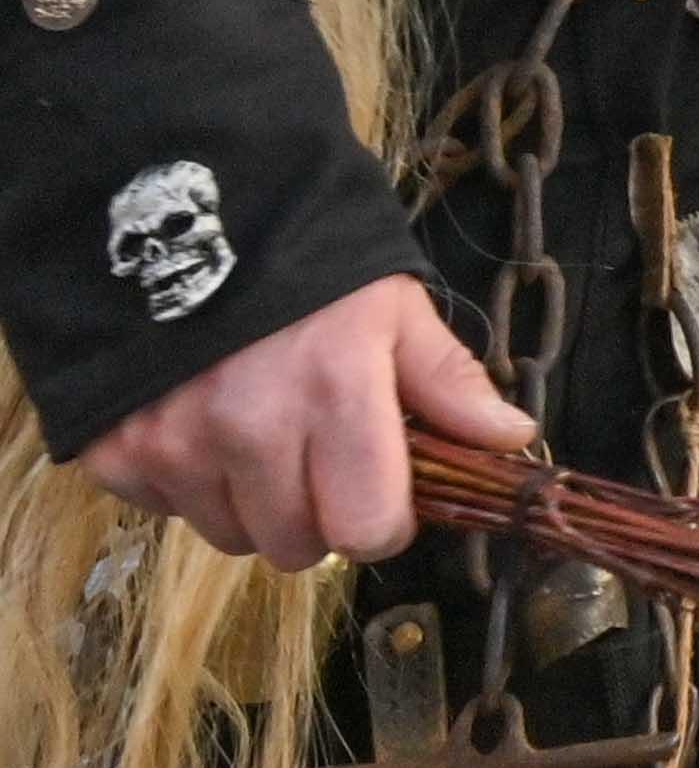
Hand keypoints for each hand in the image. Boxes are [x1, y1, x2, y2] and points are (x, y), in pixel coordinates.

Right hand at [73, 275, 536, 567]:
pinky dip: (188, 484)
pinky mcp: (116, 449)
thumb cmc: (308, 267)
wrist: (182, 220)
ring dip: (252, 505)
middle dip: (318, 517)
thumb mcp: (393, 309)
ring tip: (258, 436)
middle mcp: (250, 431)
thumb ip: (449, 380)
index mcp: (335, 395)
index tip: (381, 492)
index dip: (383, 522)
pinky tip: (202, 426)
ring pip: (230, 536)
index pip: (366, 531)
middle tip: (317, 460)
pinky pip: (166, 509)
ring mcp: (174, 443)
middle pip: (296, 547)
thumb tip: (512, 438)